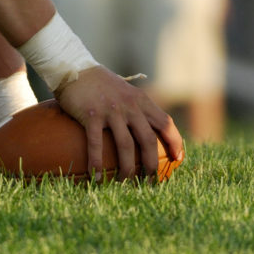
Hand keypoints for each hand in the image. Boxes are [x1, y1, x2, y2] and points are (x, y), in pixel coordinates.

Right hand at [55, 66, 183, 180]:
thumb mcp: (126, 92)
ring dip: (127, 169)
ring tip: (125, 184)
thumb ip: (138, 107)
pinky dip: (96, 163)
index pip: (165, 123)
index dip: (175, 142)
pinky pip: (96, 144)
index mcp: (141, 101)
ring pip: (125, 146)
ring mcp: (111, 110)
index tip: (178, 159)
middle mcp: (130, 106)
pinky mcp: (92, 115)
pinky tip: (96, 178)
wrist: (75, 69)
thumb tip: (149, 131)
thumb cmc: (101, 85)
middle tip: (151, 182)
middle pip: (148, 140)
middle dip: (152, 164)